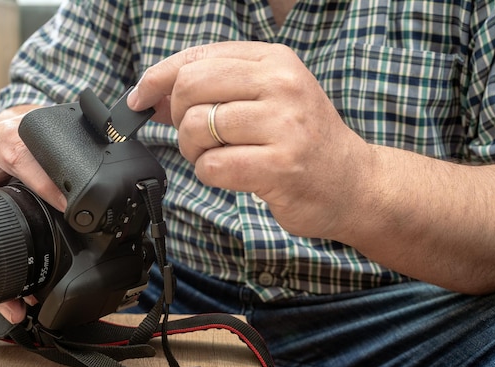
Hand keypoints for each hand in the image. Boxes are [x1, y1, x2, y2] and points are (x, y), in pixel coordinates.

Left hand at [127, 41, 372, 240]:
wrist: (354, 182)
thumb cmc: (303, 140)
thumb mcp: (268, 98)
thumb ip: (216, 88)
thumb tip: (151, 93)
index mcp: (274, 61)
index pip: (197, 57)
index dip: (158, 78)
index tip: (140, 98)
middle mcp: (281, 85)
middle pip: (190, 87)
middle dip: (178, 117)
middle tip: (197, 135)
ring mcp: (283, 125)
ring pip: (196, 127)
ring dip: (194, 150)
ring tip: (218, 156)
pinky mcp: (280, 166)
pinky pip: (212, 166)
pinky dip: (209, 174)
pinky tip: (232, 174)